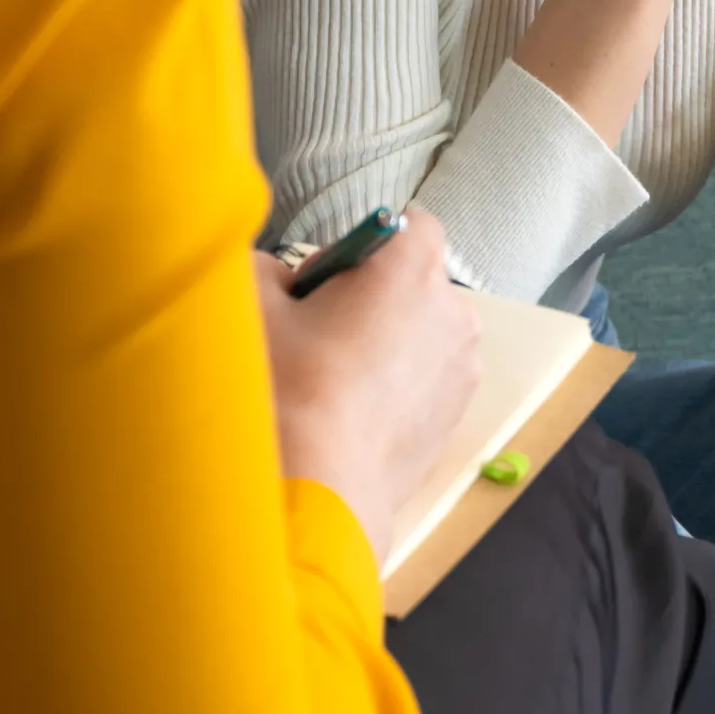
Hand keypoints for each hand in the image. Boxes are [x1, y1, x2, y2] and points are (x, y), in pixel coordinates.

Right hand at [255, 210, 482, 565]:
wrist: (315, 490)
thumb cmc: (286, 389)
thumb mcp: (253, 305)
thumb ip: (269, 266)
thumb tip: (281, 275)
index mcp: (412, 268)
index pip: (408, 224)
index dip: (365, 244)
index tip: (327, 278)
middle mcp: (453, 311)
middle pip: (415, 281)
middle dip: (373, 295)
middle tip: (320, 332)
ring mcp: (461, 369)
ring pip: (421, 333)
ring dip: (386, 341)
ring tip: (333, 379)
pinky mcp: (455, 417)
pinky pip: (425, 380)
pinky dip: (396, 385)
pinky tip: (352, 413)